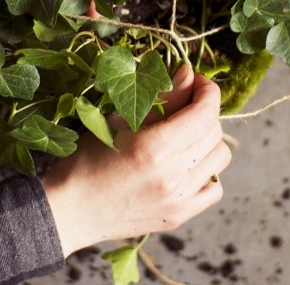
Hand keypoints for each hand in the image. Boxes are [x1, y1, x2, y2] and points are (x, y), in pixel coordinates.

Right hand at [39, 66, 231, 256]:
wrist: (70, 209)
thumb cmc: (87, 158)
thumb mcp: (119, 119)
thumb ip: (162, 97)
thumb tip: (188, 73)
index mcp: (155, 147)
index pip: (205, 112)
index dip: (207, 90)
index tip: (196, 81)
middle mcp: (173, 176)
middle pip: (214, 132)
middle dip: (205, 110)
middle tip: (186, 103)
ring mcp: (178, 200)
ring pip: (219, 158)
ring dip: (207, 139)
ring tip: (186, 134)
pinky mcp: (178, 216)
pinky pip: (214, 188)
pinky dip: (206, 171)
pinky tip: (185, 164)